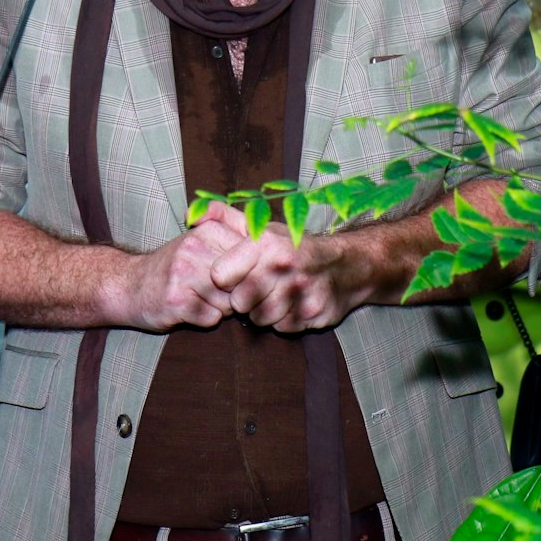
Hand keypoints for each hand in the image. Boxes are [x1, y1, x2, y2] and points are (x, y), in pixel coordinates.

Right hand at [108, 203, 249, 330]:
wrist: (128, 285)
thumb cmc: (174, 267)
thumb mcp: (200, 241)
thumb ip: (234, 238)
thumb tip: (275, 249)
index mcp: (208, 230)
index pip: (253, 256)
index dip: (250, 274)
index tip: (238, 279)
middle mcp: (196, 247)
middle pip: (243, 282)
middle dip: (236, 293)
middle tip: (217, 291)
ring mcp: (184, 274)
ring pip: (230, 302)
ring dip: (220, 307)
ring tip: (200, 297)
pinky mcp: (177, 301)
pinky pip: (212, 319)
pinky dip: (205, 319)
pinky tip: (190, 309)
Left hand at [210, 223, 374, 332]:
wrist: (348, 267)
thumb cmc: (296, 247)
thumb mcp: (263, 227)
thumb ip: (226, 220)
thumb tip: (192, 213)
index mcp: (266, 243)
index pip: (220, 275)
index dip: (223, 280)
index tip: (231, 277)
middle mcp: (284, 266)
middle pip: (239, 302)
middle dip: (244, 299)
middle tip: (256, 288)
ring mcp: (300, 292)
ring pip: (259, 318)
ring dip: (263, 311)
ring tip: (274, 295)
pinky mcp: (312, 314)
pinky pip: (281, 328)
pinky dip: (283, 320)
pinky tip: (291, 304)